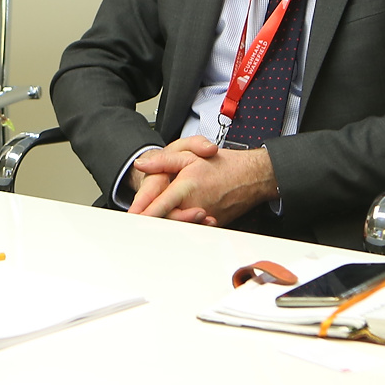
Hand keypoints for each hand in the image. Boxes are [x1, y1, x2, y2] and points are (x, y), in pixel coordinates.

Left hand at [132, 146, 276, 226]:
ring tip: (150, 226)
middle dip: (151, 223)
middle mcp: (195, 205)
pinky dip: (183, 228)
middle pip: (167, 220)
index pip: (160, 205)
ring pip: (179, 227)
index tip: (131, 219)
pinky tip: (174, 226)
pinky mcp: (212, 224)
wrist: (252, 176)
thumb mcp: (191, 155)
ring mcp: (204, 218)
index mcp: (187, 187)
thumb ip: (164, 160)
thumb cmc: (223, 165)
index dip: (144, 213)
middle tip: (133, 225)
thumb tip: (141, 164)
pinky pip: (193, 229)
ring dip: (166, 227)